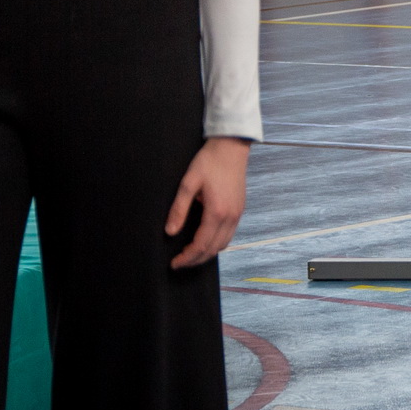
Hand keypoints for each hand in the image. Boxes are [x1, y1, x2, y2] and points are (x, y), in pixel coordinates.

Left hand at [165, 136, 249, 267]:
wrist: (232, 146)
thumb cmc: (210, 161)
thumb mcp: (189, 183)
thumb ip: (179, 209)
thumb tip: (170, 231)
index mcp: (216, 211)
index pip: (201, 244)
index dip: (187, 257)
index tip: (174, 263)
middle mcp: (230, 216)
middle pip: (213, 249)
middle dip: (195, 260)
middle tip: (180, 263)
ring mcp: (237, 213)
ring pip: (223, 244)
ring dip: (207, 253)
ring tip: (191, 254)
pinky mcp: (240, 209)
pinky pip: (229, 235)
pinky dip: (217, 244)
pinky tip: (206, 240)